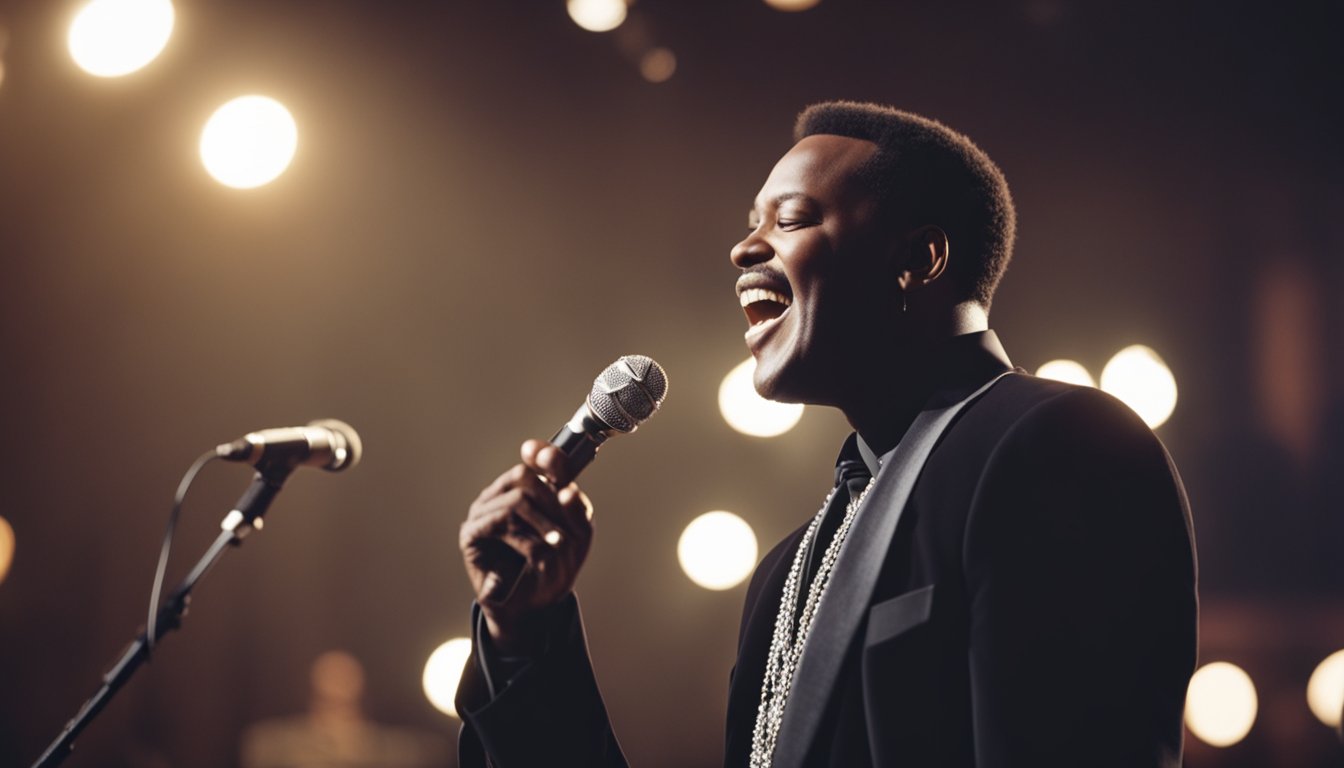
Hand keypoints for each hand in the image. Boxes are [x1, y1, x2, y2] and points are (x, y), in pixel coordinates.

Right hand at [460, 439, 592, 653]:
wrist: (534, 605)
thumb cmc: (553, 565)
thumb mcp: (577, 536)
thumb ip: (576, 511)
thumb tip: (568, 490)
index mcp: (525, 489)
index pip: (533, 460)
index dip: (545, 456)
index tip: (556, 463)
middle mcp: (500, 495)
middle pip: (522, 475)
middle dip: (551, 500)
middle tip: (566, 526)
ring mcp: (483, 512)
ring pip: (515, 498)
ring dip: (544, 522)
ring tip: (558, 543)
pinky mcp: (471, 534)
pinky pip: (501, 522)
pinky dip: (526, 539)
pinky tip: (538, 554)